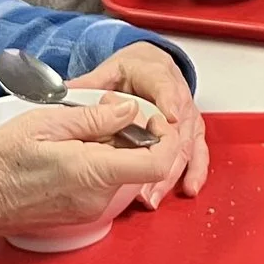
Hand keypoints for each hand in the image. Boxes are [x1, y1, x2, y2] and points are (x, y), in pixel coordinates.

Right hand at [0, 98, 187, 234]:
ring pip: (123, 170)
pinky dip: (100, 160)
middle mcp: (98, 196)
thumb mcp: (43, 123)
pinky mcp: (81, 211)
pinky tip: (72, 147)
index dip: (164, 137)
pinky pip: (105, 181)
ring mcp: (90, 208)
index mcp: (92, 172)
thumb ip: (93, 118)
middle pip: (142, 163)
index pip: (158, 162)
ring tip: (79, 127)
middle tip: (104, 109)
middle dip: (134, 132)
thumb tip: (129, 110)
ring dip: (114, 145)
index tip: (150, 117)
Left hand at [67, 42, 208, 197]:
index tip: (168, 115)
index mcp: (156, 76)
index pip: (163, 86)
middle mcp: (178, 97)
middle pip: (177, 126)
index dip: (167, 100)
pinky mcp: (192, 132)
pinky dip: (195, 172)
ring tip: (152, 195)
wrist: (152, 68)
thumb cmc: (131, 72)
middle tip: (145, 179)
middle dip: (164, 152)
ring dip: (171, 172)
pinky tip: (188, 189)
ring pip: (185, 145)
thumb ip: (90, 83)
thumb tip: (65, 91)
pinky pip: (198, 153)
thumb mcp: (108, 72)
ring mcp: (187, 117)